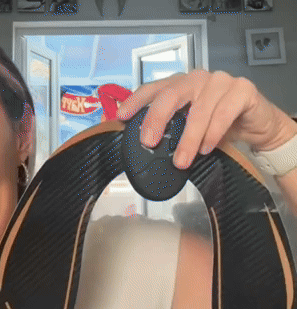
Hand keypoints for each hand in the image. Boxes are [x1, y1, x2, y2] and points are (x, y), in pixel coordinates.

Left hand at [116, 69, 296, 168]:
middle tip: (149, 142)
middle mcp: (197, 79)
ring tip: (181, 161)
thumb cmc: (216, 127)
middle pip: (172, 94)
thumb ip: (169, 132)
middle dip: (157, 118)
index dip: (136, 101)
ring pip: (199, 109)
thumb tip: (144, 149)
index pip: (153, 88)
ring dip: (189, 138)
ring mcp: (220, 81)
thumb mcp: (188, 130)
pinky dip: (213, 133)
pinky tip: (207, 149)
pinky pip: (224, 112)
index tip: (121, 117)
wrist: (256, 126)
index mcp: (179, 86)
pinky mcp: (243, 89)